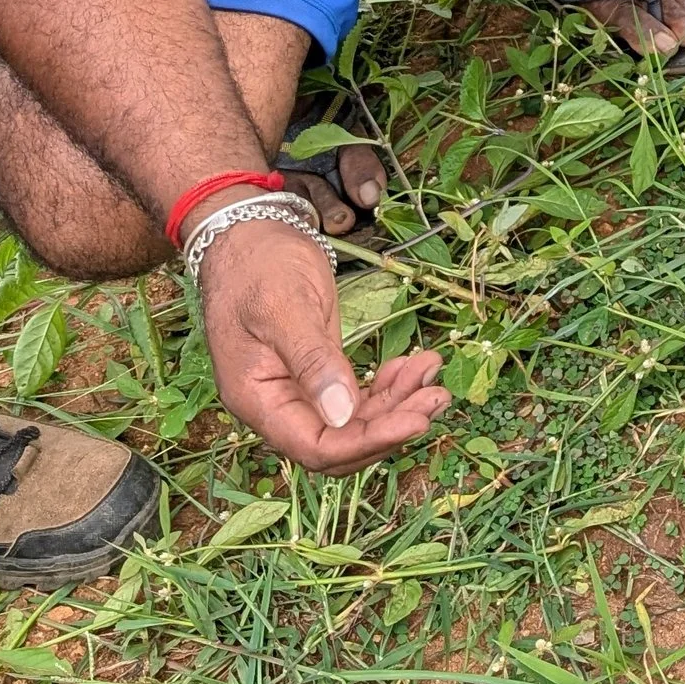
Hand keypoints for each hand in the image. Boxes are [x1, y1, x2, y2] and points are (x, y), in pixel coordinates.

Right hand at [197, 219, 451, 471]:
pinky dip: (388, 387)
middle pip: (342, 442)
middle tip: (436, 395)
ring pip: (355, 421)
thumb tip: (341, 413)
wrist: (248, 236)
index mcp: (258, 400)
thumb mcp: (286, 308)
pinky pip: (356, 397)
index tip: (416, 422)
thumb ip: (312, 361)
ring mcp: (298, 392)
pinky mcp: (318, 374)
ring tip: (431, 373)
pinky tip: (410, 366)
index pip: (317, 448)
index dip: (368, 442)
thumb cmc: (258, 266)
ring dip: (398, 403)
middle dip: (393, 424)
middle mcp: (277, 406)